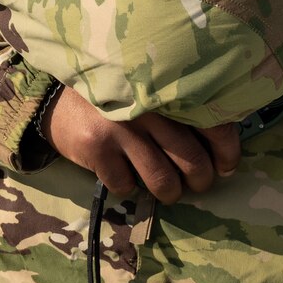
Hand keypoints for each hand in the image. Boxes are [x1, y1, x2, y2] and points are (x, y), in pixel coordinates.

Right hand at [41, 87, 239, 202]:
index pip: (214, 125)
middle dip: (199, 181)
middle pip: (192, 161)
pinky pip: (126, 186)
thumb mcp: (150, 94)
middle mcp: (148, 106)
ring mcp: (121, 127)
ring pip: (163, 181)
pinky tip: (122, 172)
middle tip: (194, 182)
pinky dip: (128, 187)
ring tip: (165, 188)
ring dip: (169, 193)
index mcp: (167, 90)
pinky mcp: (97, 147)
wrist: (55, 95)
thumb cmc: (116, 99)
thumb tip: (219, 151)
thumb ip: (180, 111)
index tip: (225, 166)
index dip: (226, 153)